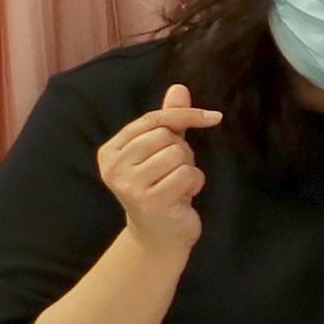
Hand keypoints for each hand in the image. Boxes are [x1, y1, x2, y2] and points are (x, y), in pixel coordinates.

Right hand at [96, 83, 220, 258]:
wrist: (158, 236)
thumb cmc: (160, 189)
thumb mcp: (161, 153)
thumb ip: (168, 121)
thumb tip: (179, 87)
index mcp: (110, 151)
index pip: (152, 120)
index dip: (184, 115)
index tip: (213, 117)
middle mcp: (114, 167)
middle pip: (165, 136)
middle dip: (182, 150)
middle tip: (175, 171)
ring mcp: (130, 185)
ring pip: (177, 154)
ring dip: (188, 168)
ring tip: (177, 184)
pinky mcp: (151, 201)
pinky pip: (188, 175)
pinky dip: (194, 183)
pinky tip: (184, 196)